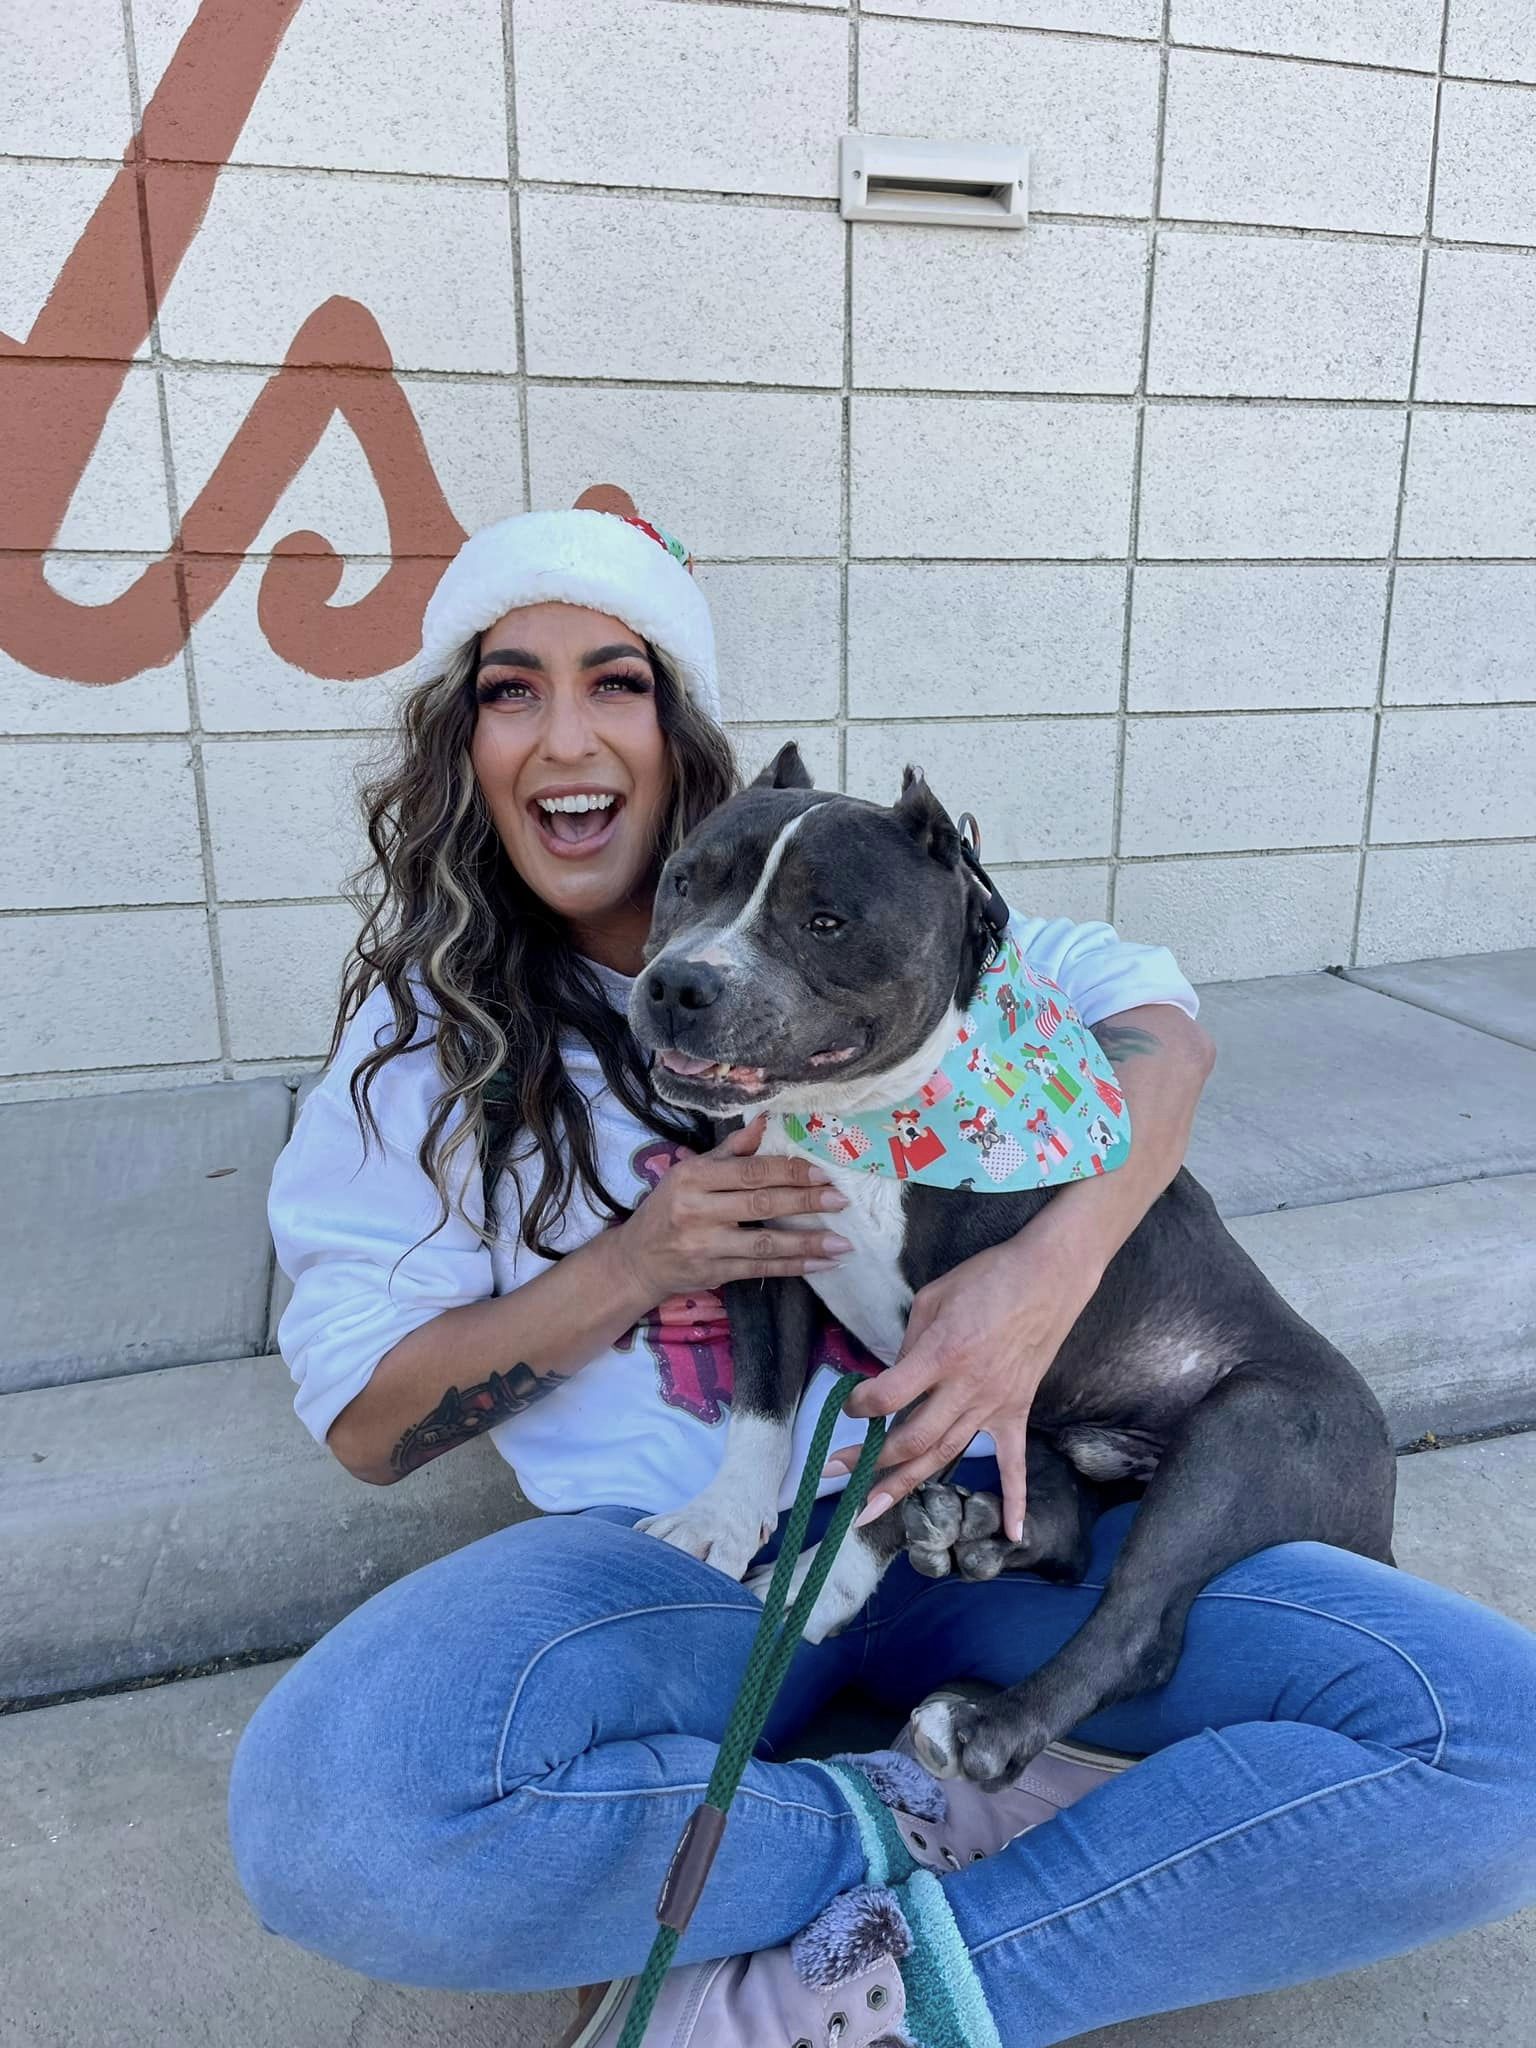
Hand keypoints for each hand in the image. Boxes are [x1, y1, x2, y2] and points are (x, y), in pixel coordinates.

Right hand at [611, 1114, 851, 1301]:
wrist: (636, 1260)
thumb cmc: (669, 1208)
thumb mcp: (689, 1171)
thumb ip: (730, 1150)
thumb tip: (765, 1121)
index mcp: (693, 1177)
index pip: (749, 1171)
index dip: (788, 1171)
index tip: (821, 1172)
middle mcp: (697, 1211)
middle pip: (761, 1204)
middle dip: (805, 1202)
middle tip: (840, 1199)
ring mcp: (705, 1246)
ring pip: (765, 1243)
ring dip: (807, 1242)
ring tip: (843, 1241)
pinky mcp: (714, 1273)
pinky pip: (761, 1269)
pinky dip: (795, 1267)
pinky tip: (823, 1263)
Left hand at [825, 1228, 1097, 1543]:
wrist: (1048, 1275)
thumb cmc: (986, 1278)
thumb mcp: (933, 1297)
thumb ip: (910, 1342)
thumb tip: (894, 1376)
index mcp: (942, 1354)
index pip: (889, 1395)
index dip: (861, 1405)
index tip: (848, 1406)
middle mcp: (966, 1387)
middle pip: (912, 1439)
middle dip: (868, 1462)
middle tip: (836, 1476)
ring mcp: (994, 1405)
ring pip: (945, 1455)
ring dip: (905, 1486)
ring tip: (869, 1511)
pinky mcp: (1017, 1410)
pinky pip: (1015, 1462)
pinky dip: (1014, 1499)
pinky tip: (1012, 1534)